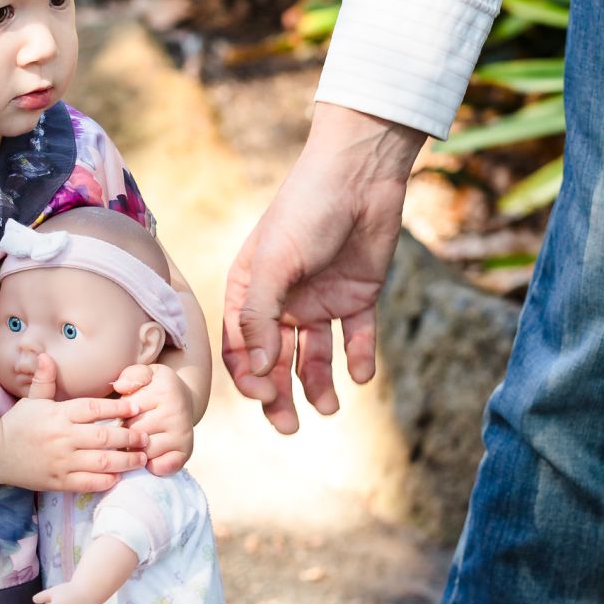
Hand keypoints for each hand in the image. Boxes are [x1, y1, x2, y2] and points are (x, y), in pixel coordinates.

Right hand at [0, 353, 144, 491]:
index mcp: (59, 415)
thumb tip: (46, 356)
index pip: (95, 409)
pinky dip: (106, 481)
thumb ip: (44, 379)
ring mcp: (62, 461)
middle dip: (130, 437)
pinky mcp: (58, 481)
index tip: (136, 407)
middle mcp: (63, 437)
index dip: (119, 408)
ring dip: (126, 461)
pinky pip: (88, 483)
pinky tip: (118, 477)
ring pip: (102, 463)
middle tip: (147, 436)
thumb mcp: (31, 399)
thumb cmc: (17, 424)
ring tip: (141, 458)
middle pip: (105, 437)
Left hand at [114, 362, 193, 474]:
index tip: (126, 410)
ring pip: (143, 452)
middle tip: (131, 426)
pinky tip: (148, 455)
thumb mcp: (145, 373)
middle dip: (126, 432)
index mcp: (164, 390)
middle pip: (133, 433)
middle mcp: (176, 413)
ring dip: (136, 449)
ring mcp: (182, 434)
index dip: (120, 414)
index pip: (126, 411)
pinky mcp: (186, 452)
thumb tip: (121, 387)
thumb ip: (132, 375)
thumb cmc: (155, 388)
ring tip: (138, 439)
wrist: (183, 400)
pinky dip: (151, 466)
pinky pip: (161, 467)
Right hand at [222, 103, 423, 434]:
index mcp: (250, 290)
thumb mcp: (274, 263)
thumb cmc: (306, 210)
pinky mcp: (357, 298)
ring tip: (331, 409)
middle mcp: (282, 301)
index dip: (249, 374)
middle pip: (276, 359)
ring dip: (319, 384)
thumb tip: (260, 369)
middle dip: (280, 394)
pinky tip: (361, 375)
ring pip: (314, 356)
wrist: (361, 176)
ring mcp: (319, 300)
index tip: (265, 396)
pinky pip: (356, 338)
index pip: (242, 345)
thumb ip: (262, 317)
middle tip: (289, 427)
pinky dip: (359, 359)